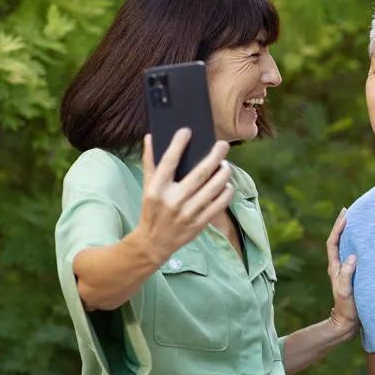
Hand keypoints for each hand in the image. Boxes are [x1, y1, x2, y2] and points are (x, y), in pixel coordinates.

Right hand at [137, 128, 232, 262]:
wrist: (153, 243)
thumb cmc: (152, 210)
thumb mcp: (147, 187)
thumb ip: (150, 162)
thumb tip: (151, 137)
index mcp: (156, 189)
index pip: (168, 162)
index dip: (178, 145)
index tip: (187, 131)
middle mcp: (172, 200)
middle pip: (200, 174)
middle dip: (214, 156)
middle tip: (223, 145)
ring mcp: (187, 213)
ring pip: (214, 188)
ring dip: (224, 173)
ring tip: (226, 165)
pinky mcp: (199, 223)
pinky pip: (219, 204)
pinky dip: (226, 192)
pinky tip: (226, 184)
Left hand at [325, 208, 358, 338]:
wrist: (347, 323)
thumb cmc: (347, 308)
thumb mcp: (346, 292)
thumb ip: (347, 275)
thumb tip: (353, 256)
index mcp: (335, 268)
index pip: (333, 242)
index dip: (338, 228)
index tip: (345, 215)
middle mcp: (338, 267)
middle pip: (338, 240)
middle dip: (343, 225)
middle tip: (350, 210)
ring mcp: (345, 271)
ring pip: (346, 247)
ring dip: (350, 233)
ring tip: (359, 221)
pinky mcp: (353, 275)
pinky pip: (354, 255)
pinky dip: (358, 245)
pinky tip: (367, 242)